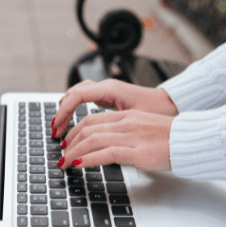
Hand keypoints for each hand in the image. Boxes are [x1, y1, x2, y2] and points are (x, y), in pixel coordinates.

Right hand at [51, 79, 176, 137]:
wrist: (171, 103)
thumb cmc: (157, 110)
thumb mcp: (134, 119)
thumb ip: (113, 126)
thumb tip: (92, 140)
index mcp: (111, 89)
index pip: (77, 96)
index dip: (64, 112)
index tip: (57, 128)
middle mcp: (106, 86)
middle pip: (73, 94)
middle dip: (61, 113)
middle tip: (55, 132)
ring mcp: (106, 89)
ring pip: (77, 94)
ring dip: (66, 109)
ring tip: (59, 126)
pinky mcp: (108, 95)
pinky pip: (84, 97)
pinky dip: (74, 106)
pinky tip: (71, 118)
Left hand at [55, 109, 173, 171]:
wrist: (194, 141)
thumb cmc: (173, 140)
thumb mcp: (145, 131)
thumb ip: (127, 135)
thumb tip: (109, 148)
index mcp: (127, 116)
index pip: (92, 119)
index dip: (75, 131)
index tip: (67, 142)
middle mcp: (126, 123)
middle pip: (87, 128)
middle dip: (70, 142)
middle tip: (61, 154)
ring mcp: (131, 136)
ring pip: (92, 140)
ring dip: (74, 152)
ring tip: (64, 163)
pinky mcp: (137, 151)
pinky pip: (106, 153)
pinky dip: (88, 159)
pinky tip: (78, 165)